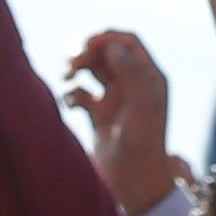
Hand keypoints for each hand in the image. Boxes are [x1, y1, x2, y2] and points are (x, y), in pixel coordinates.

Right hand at [64, 28, 183, 214]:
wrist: (134, 178)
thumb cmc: (143, 141)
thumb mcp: (143, 103)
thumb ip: (130, 70)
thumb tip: (111, 45)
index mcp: (149, 77)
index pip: (127, 42)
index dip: (106, 37)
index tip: (87, 44)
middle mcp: (133, 85)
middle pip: (106, 53)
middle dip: (86, 52)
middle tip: (71, 64)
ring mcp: (116, 99)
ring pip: (92, 70)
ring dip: (76, 67)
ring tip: (66, 75)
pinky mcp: (100, 115)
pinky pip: (81, 93)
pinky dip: (72, 92)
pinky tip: (72, 103)